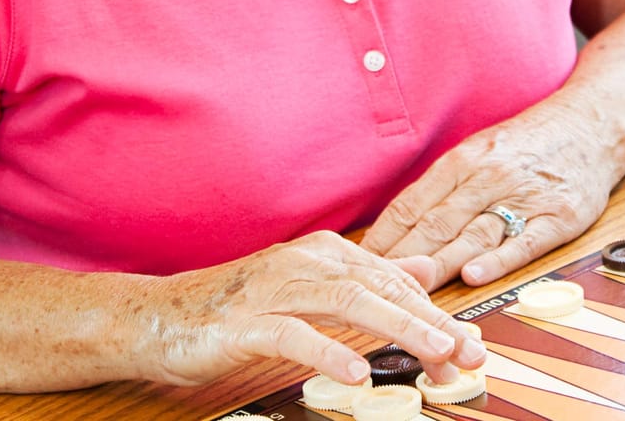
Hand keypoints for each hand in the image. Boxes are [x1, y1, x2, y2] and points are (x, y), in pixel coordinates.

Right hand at [136, 232, 483, 388]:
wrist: (156, 317)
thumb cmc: (235, 309)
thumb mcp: (309, 290)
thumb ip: (365, 281)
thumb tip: (420, 273)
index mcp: (326, 254)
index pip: (394, 283)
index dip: (435, 315)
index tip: (467, 347)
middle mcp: (306, 263)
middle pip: (382, 290)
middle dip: (431, 323)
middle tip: (468, 353)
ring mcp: (274, 289)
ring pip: (349, 303)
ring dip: (398, 329)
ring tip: (435, 354)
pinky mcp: (244, 322)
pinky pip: (293, 334)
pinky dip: (327, 350)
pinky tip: (357, 370)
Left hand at [361, 103, 624, 290]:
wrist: (592, 123)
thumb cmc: (530, 143)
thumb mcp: (480, 150)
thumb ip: (442, 189)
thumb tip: (396, 229)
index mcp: (464, 160)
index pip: (412, 205)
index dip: (383, 239)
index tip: (358, 266)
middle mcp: (490, 176)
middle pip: (437, 224)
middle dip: (402, 259)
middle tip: (373, 288)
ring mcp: (525, 196)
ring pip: (474, 235)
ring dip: (441, 264)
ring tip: (414, 289)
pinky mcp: (560, 215)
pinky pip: (525, 240)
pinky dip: (499, 259)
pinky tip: (476, 275)